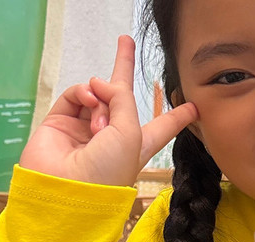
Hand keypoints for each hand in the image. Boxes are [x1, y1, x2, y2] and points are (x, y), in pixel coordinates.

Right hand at [20, 35, 197, 186]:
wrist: (65, 189)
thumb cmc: (107, 171)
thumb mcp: (131, 134)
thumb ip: (123, 100)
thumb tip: (99, 83)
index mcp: (138, 145)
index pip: (162, 126)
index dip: (177, 116)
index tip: (194, 106)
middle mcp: (113, 134)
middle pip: (122, 95)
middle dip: (124, 67)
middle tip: (126, 40)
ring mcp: (85, 127)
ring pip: (97, 93)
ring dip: (102, 98)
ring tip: (99, 123)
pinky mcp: (61, 121)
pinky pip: (76, 95)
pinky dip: (83, 93)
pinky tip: (88, 100)